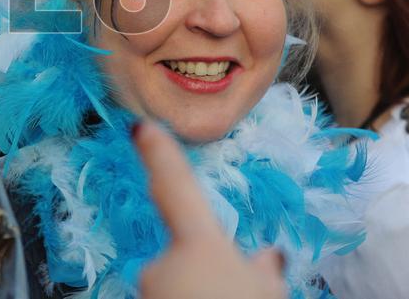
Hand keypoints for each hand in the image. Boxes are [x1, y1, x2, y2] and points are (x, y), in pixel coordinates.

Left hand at [133, 122, 286, 298]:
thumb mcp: (267, 295)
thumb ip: (262, 271)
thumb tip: (270, 256)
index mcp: (197, 245)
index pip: (176, 186)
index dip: (159, 154)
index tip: (139, 126)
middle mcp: (161, 264)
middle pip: (186, 255)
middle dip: (209, 269)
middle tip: (236, 292)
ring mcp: (145, 290)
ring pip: (178, 283)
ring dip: (199, 291)